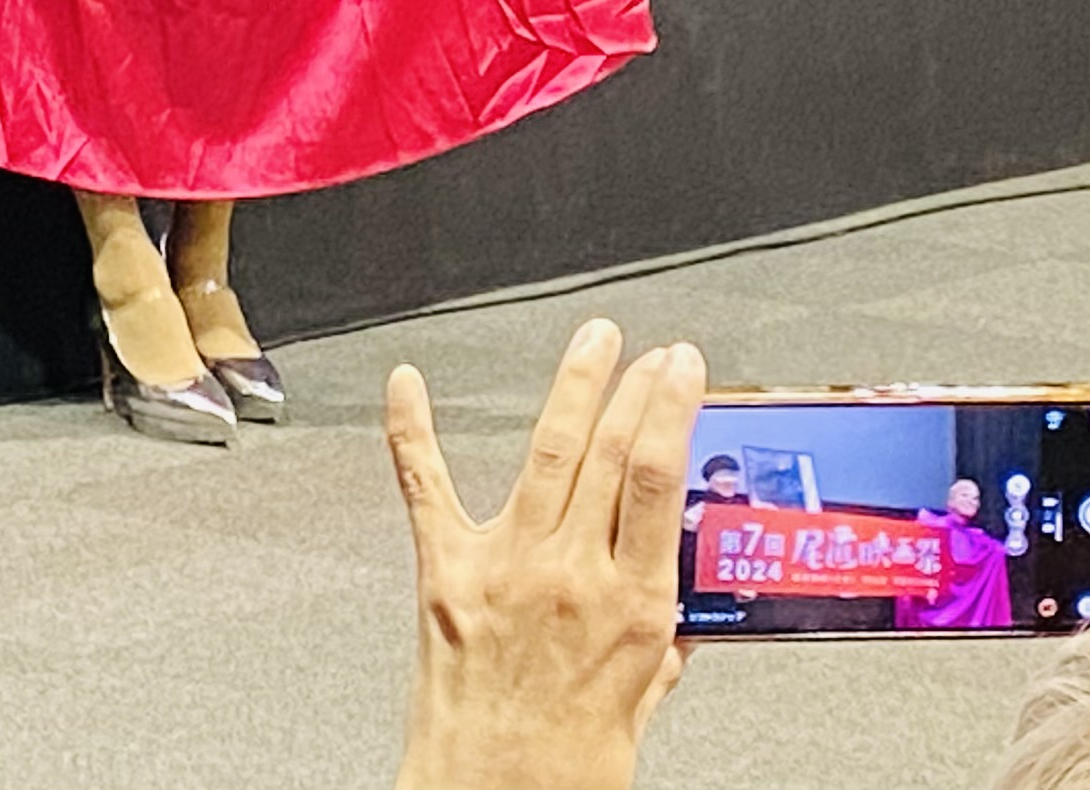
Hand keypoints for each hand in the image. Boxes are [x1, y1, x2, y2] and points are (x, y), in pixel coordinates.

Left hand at [388, 321, 705, 789]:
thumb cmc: (565, 766)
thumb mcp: (641, 703)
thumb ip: (659, 648)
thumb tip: (681, 612)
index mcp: (632, 607)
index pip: (660, 480)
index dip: (672, 410)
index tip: (682, 369)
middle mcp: (571, 574)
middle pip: (613, 454)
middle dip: (635, 388)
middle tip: (650, 350)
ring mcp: (505, 566)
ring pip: (547, 452)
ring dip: (571, 386)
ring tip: (591, 343)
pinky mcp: (444, 573)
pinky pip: (425, 486)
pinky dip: (413, 428)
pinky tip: (407, 384)